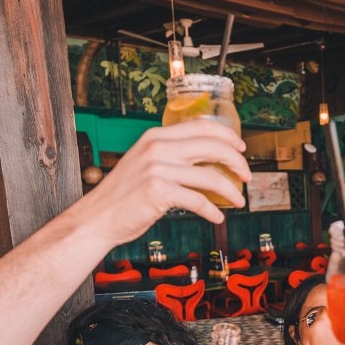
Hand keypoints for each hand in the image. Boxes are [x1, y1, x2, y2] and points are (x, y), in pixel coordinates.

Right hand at [82, 121, 249, 239]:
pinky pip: (198, 201)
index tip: (241, 148)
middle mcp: (158, 148)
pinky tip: (217, 217)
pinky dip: (212, 211)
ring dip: (231, 191)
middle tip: (246, 176)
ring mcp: (158, 169)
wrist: (98, 217)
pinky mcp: (159, 192)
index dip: (228, 136)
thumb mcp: (145, 163)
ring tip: (238, 201)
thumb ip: (170, 155)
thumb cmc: (124, 195)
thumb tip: (206, 159)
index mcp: (156, 137)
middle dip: (237, 162)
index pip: (202, 126)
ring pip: (211, 177)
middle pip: (213, 147)